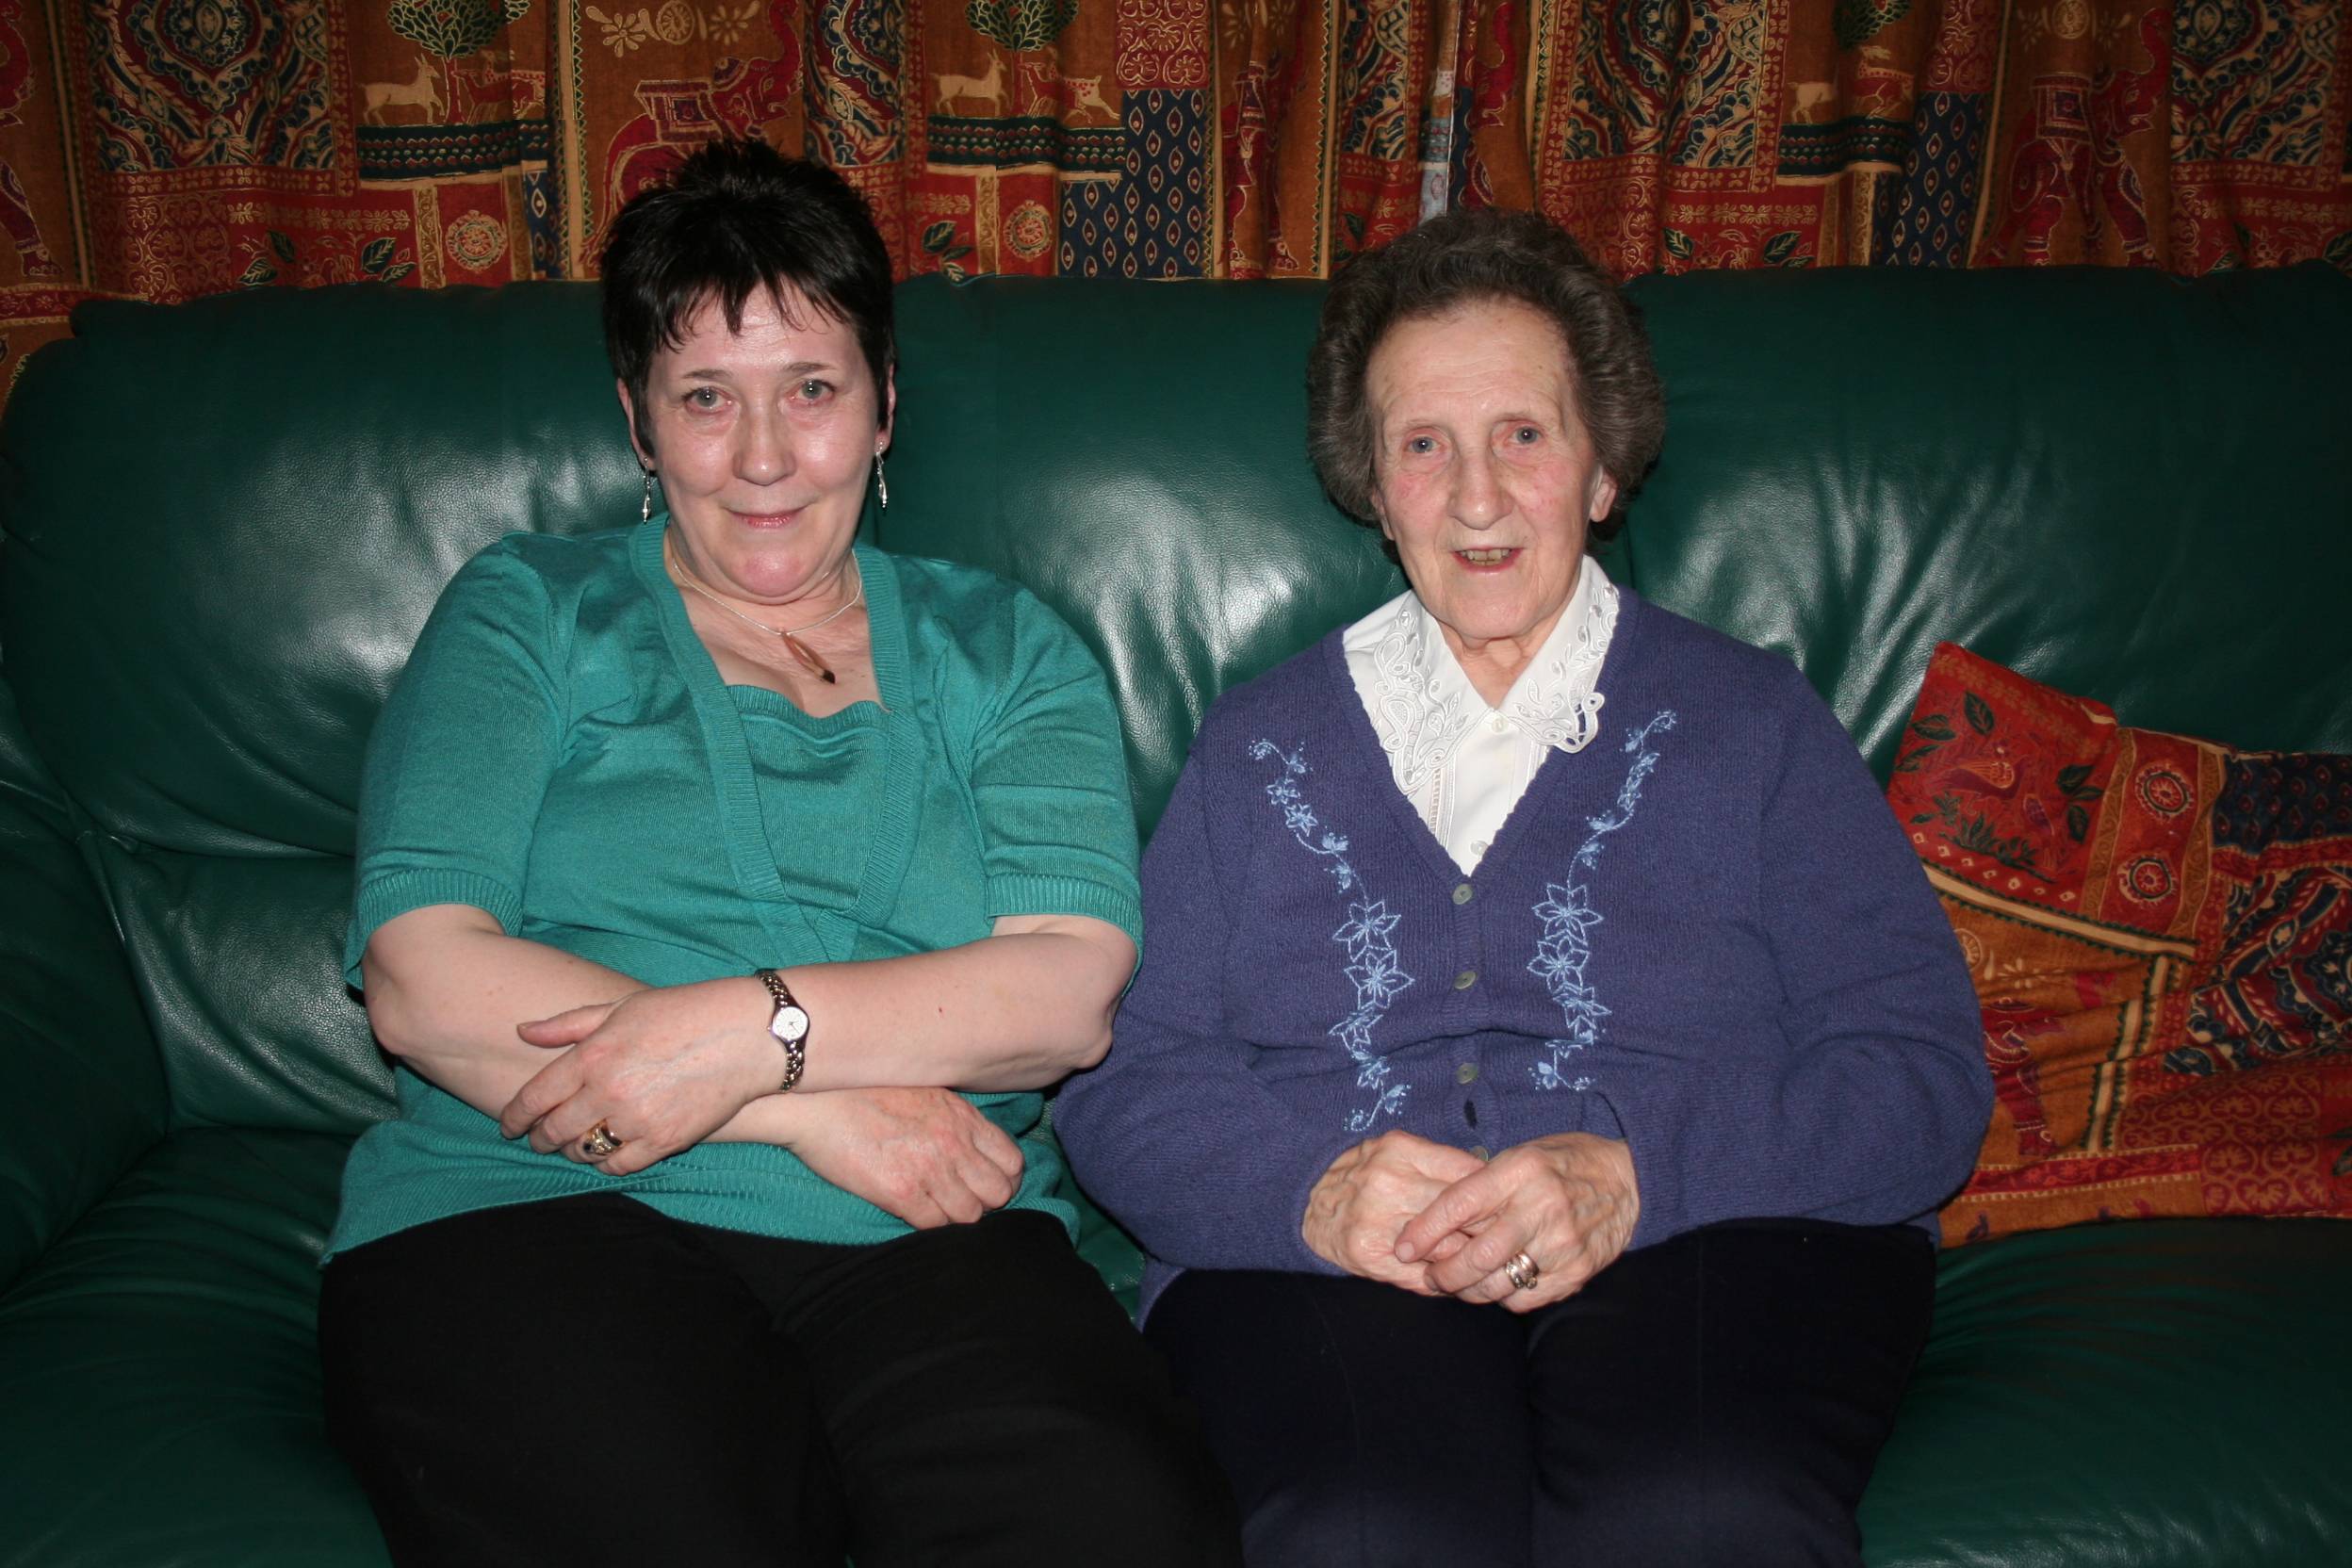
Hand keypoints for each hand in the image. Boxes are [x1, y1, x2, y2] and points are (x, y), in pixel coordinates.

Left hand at [498, 979, 780, 1175]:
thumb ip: (569, 1025)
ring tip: (573, 1145)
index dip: (513, 1117)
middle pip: (554, 1130)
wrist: (749, 1034)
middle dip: (539, 1138)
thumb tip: (522, 1031)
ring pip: (583, 1151)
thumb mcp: (623, 1008)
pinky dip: (605, 1163)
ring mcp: (636, 1119)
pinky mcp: (665, 1140)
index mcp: (593, 1054)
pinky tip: (605, 1153)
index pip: (534, 1097)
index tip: (508, 1127)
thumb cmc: (686, 1012)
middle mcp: (608, 1091)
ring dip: (571, 1151)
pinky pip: (619, 1165)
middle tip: (538, 1140)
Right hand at [781, 1087, 1025, 1226]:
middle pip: (999, 1193)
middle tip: (962, 1200)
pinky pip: (934, 1225)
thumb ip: (955, 1119)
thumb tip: (974, 1146)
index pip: (1012, 1162)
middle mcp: (954, 1143)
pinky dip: (928, 1224)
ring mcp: (929, 1168)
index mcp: (962, 1117)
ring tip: (935, 1206)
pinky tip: (912, 1210)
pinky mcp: (900, 1192)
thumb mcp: (925, 1092)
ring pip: (970, 1216)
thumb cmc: (864, 1093)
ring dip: (955, 1216)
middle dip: (986, 1202)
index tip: (985, 1184)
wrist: (814, 1101)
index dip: (1004, 1179)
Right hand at [1302, 1130, 1488, 1291]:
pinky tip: (1449, 1277)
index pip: (1469, 1176)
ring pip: (1448, 1247)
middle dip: (1489, 1228)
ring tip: (1479, 1261)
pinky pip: (1424, 1274)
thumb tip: (1493, 1182)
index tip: (1508, 1207)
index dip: (1496, 1195)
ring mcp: (1377, 1221)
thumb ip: (1442, 1162)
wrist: (1307, 1204)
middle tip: (1503, 1238)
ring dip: (1469, 1257)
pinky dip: (1443, 1279)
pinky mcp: (1369, 1253)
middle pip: (1463, 1213)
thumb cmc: (1363, 1176)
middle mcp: (1389, 1183)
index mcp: (1401, 1151)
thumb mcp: (1398, 1151)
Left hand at [1393, 1133, 1638, 1312]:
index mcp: (1519, 1171)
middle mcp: (1540, 1207)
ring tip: (1459, 1285)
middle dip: (1443, 1274)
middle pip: (1476, 1255)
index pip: (1459, 1204)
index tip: (1403, 1247)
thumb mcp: (1522, 1156)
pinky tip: (1499, 1287)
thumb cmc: (1565, 1163)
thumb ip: (1484, 1184)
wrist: (1630, 1180)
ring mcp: (1561, 1243)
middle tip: (1430, 1276)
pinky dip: (1505, 1298)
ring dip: (1469, 1290)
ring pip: (1498, 1283)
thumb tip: (1435, 1218)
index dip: (1425, 1231)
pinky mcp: (1577, 1271)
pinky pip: (1527, 1298)